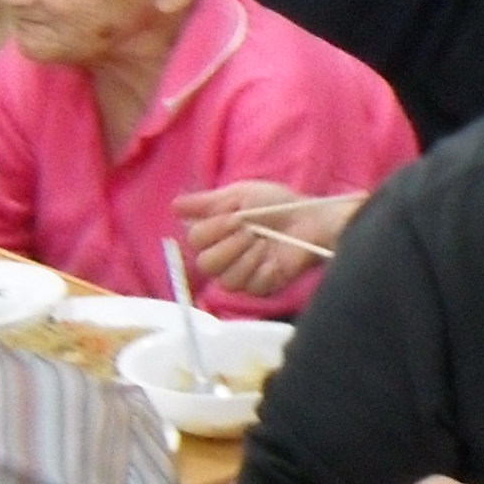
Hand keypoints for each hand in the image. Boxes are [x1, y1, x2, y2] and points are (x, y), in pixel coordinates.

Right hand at [178, 181, 358, 303]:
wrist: (309, 219)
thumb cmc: (275, 204)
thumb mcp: (239, 195)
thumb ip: (207, 202)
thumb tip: (174, 205)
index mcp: (213, 234)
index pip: (195, 240)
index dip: (213, 229)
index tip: (236, 216)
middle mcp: (222, 257)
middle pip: (205, 264)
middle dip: (229, 245)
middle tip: (251, 231)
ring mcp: (241, 275)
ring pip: (224, 279)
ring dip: (246, 257)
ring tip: (264, 242)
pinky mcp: (259, 288)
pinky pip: (249, 287)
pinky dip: (260, 269)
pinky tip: (272, 258)